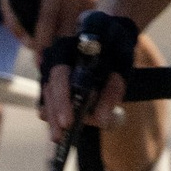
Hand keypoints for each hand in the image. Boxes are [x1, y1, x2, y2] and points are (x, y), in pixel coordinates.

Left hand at [22, 0, 100, 57]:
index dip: (42, 42)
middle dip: (58, 51)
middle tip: (51, 67)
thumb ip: (15, 16)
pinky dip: (79, 34)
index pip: (47, 19)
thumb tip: (27, 42)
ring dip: (69, 45)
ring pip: (80, 31)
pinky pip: (88, 24)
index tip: (39, 61)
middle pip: (67, 30)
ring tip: (61, 56)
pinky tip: (73, 39)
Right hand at [39, 8, 139, 139]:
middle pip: (50, 90)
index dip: (63, 100)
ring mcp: (55, 69)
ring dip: (53, 117)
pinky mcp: (58, 80)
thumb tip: (102, 120)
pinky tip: (57, 127)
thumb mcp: (121, 67)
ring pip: (48, 95)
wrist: (112, 32)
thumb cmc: (117, 47)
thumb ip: (112, 92)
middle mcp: (56, 59)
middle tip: (59, 136)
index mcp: (69, 49)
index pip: (59, 77)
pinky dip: (55, 112)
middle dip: (55, 115)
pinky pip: (52, 97)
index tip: (68, 121)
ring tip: (58, 137)